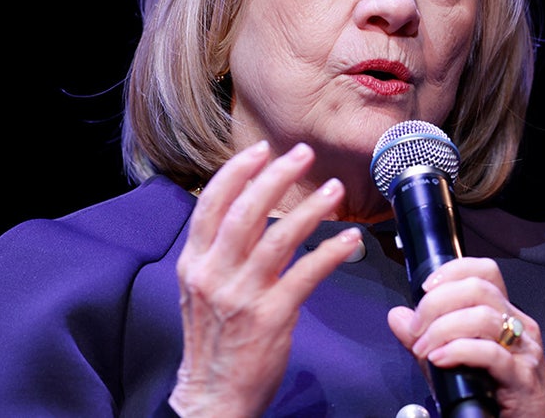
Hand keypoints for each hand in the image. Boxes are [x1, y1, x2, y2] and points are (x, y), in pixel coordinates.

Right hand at [167, 141, 360, 416]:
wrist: (212, 397)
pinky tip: (349, 239)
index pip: (212, 204)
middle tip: (303, 155)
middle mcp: (214, 274)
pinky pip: (306, 274)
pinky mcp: (270, 317)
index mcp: (195, 263)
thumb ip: (221, 252)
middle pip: (246, 211)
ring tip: (334, 190)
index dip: (237, 172)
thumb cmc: (214, 342)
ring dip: (310, 208)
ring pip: (279, 237)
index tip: (260, 151)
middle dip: (276, 176)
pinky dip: (331, 252)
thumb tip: (253, 213)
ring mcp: (242, 295)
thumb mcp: (202, 290)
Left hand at [386, 257, 544, 417]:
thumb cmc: (494, 394)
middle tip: (416, 328)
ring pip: (482, 317)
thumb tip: (397, 316)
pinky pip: (490, 353)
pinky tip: (440, 358)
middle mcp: (518, 325)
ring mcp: (523, 350)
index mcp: (504, 314)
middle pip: (478, 289)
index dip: (452, 271)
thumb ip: (424, 337)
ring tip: (424, 349)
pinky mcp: (522, 377)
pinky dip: (459, 351)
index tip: (425, 288)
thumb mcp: (452, 359)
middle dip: (437, 303)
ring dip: (443, 329)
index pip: (484, 271)